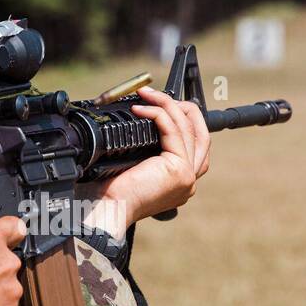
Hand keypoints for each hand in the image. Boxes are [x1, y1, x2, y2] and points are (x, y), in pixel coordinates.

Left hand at [96, 85, 210, 225]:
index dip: (182, 120)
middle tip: (157, 96)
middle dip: (183, 109)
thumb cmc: (109, 194)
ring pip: (187, 128)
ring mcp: (187, 176)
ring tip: (146, 94)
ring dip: (167, 104)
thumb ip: (145, 149)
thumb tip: (143, 121)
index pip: (194, 144)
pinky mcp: (179, 170)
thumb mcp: (132, 166)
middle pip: (200, 134)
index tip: (161, 105)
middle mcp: (188, 181)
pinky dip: (158, 113)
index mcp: (179, 182)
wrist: (104, 210)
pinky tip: (142, 108)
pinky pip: (173, 130)